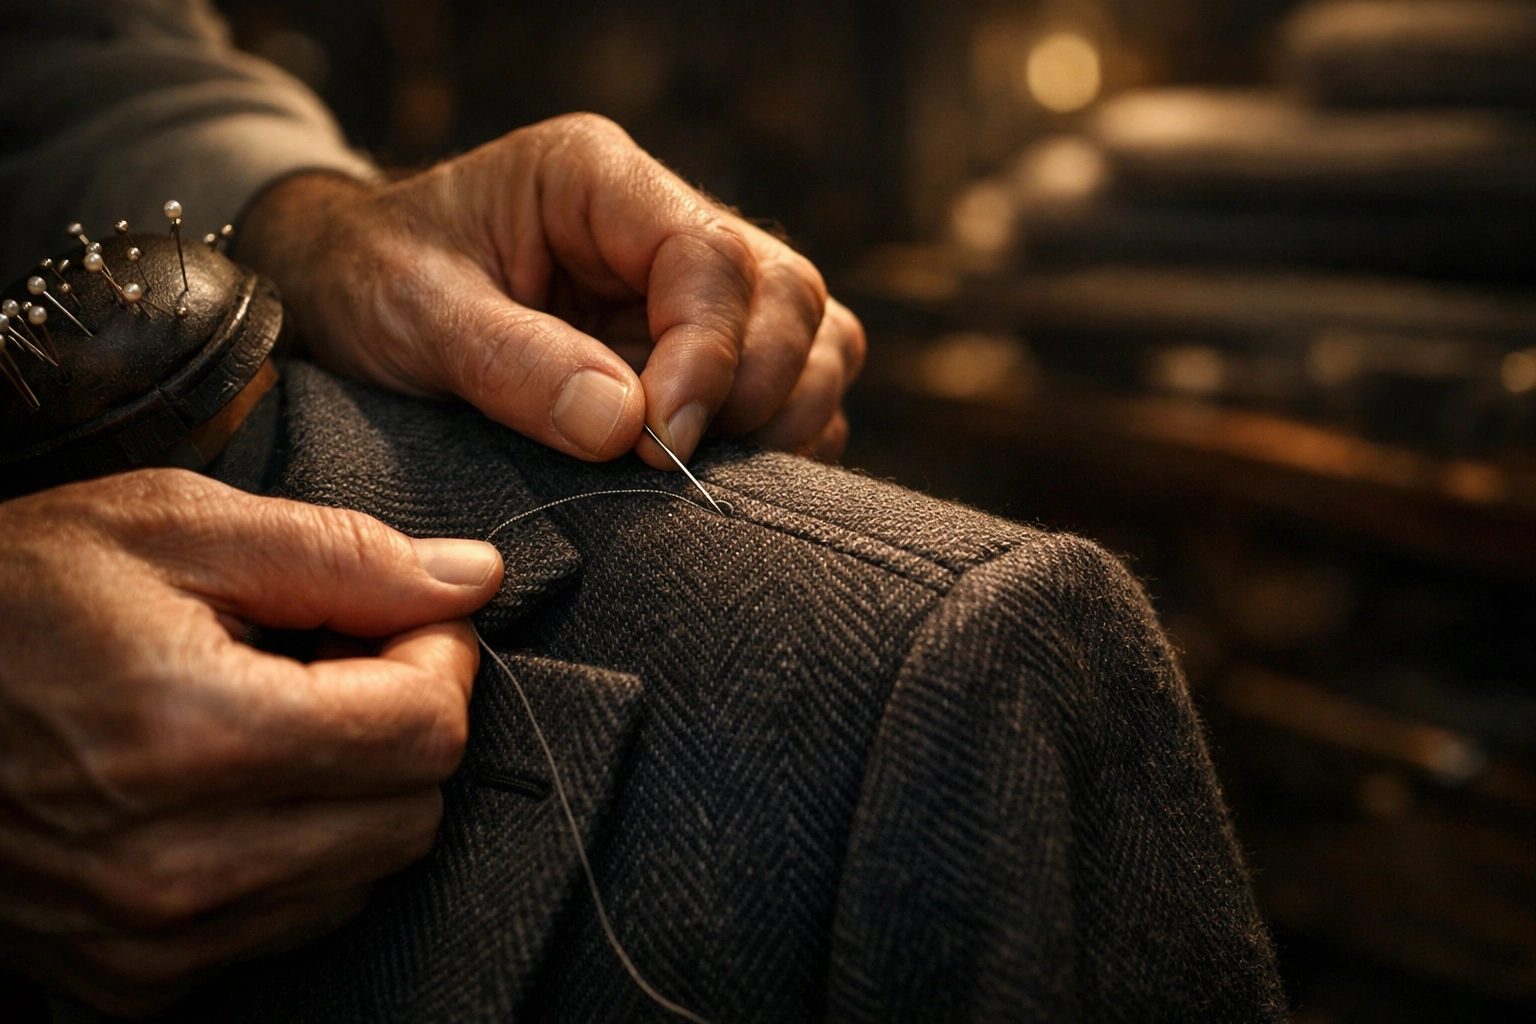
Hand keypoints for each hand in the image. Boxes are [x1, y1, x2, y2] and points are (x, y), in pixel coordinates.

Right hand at [0, 471, 501, 1014]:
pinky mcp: (134, 978)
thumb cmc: (13, 597)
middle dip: (407, 724)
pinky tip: (240, 786)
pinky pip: (292, 924)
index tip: (412, 623)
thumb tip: (473, 579)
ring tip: (281, 718)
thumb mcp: (173, 528)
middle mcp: (178, 861)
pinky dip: (301, 853)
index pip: (424, 732)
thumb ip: (343, 556)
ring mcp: (153, 936)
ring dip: (359, 792)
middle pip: (411, 811)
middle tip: (346, 662)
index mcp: (196, 734)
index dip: (442, 661)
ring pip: (365, 874)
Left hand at [236, 113, 865, 467]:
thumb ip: (510, 361)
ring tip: (705, 471)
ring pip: (814, 336)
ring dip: (786, 415)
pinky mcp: (702, 348)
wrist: (350, 290)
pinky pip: (795, 386)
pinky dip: (783, 437)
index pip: (707, 254)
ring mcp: (692, 288)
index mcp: (597, 181)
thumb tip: (625, 426)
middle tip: (678, 463)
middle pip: (786, 293)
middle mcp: (664, 221)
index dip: (707, 355)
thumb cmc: (372, 280)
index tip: (662, 442)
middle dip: (759, 390)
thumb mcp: (411, 312)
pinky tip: (721, 472)